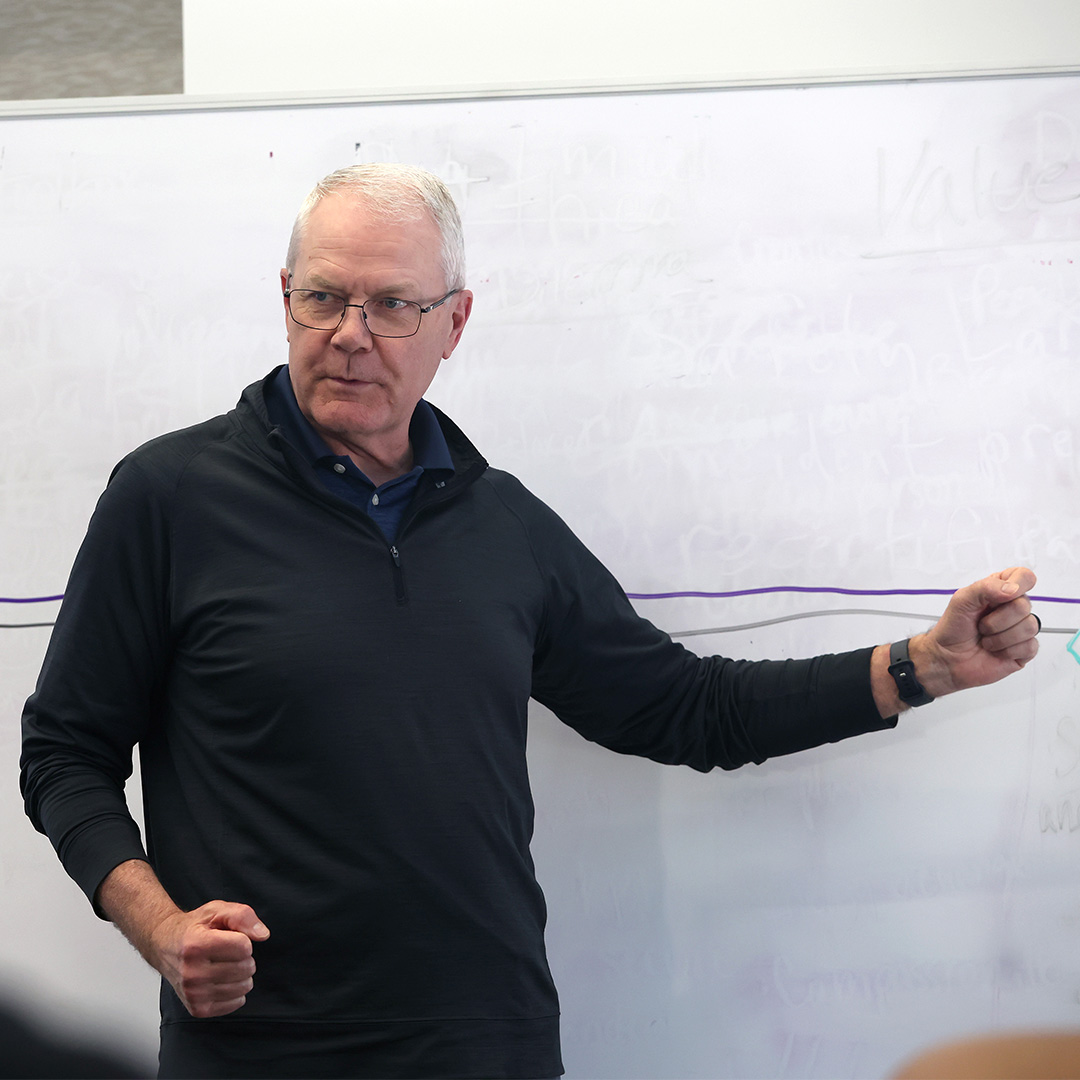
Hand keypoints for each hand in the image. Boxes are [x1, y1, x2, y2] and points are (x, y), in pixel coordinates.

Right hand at [149, 900, 269, 1018]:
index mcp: (196, 946)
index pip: (244, 947)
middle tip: (226, 952)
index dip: (243, 939)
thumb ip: (243, 916)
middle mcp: (191, 973)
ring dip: (242, 974)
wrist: (165, 946)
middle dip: (244, 957)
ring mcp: (193, 994)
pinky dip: (236, 991)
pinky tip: (223, 980)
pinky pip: (236, 1002)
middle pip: (245, 967)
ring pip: (243, 986)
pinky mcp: (198, 1009)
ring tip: (224, 965)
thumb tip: (263, 935)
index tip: (229, 937)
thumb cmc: (195, 928)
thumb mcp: (218, 910)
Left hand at [911, 566, 1039, 697]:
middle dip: (997, 620)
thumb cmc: (953, 628)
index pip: (1024, 577)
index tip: (1002, 596)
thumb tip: (1013, 589)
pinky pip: (1030, 646)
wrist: (947, 658)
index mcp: (1000, 590)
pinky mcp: (1024, 650)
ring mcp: (1019, 629)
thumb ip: (986, 587)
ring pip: (1030, 626)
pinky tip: (996, 650)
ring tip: (986, 639)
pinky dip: (1007, 650)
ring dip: (1000, 637)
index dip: (1019, 584)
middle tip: (981, 625)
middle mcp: (1012, 608)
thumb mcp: (962, 600)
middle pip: (1025, 605)